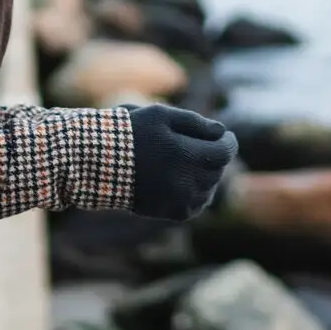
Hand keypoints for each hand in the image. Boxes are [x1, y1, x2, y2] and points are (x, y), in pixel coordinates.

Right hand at [128, 104, 237, 220]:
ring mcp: (182, 200)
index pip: (225, 151)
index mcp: (187, 155)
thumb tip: (221, 131)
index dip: (228, 141)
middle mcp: (188, 181)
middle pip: (218, 169)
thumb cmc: (132, 133)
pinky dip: (197, 193)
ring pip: (210, 188)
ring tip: (190, 163)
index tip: (224, 135)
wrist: (102, 164)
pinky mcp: (174, 213)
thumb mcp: (162, 115)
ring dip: (206, 175)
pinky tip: (184, 181)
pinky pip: (197, 204)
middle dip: (214, 156)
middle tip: (202, 146)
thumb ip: (196, 122)